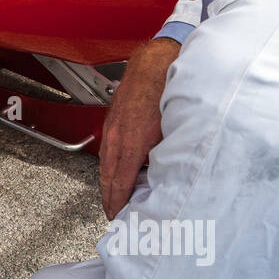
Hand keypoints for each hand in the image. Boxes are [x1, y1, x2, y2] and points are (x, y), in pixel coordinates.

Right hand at [99, 38, 178, 219]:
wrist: (154, 62)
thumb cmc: (166, 90)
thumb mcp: (173, 131)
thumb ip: (168, 157)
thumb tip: (172, 178)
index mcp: (132, 143)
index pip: (120, 183)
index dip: (118, 203)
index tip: (118, 216)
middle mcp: (117, 137)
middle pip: (108, 176)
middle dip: (110, 197)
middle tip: (113, 214)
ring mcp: (112, 127)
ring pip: (106, 162)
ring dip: (108, 182)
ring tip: (114, 196)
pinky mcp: (113, 119)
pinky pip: (107, 149)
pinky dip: (109, 164)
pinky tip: (117, 168)